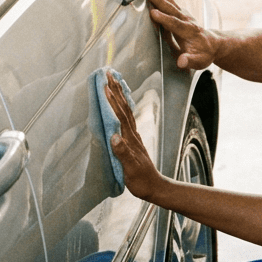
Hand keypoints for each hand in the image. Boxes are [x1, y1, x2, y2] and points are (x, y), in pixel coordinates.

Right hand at [104, 72, 163, 200]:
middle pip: (124, 108)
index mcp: (130, 139)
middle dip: (116, 90)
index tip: (105, 86)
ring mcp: (133, 137)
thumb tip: (114, 136)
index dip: (113, 101)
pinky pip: (127, 118)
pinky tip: (121, 103)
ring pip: (126, 111)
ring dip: (119, 95)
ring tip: (114, 81)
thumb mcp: (130, 170)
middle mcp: (132, 135)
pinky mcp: (133, 141)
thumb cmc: (141, 181)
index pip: (120, 116)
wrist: (155, 187)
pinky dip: (122, 107)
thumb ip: (122, 153)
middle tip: (109, 74)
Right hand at [147, 0, 222, 70]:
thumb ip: (190, 61)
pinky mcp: (180, 11)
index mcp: (189, 32)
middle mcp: (187, 20)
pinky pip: (170, 0)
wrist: (212, 45)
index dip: (165, 19)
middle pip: (172, 9)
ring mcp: (184, 14)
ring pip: (170, 2)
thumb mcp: (199, 61)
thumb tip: (181, 62)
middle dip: (160, 1)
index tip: (153, 13)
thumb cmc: (204, 54)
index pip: (176, 24)